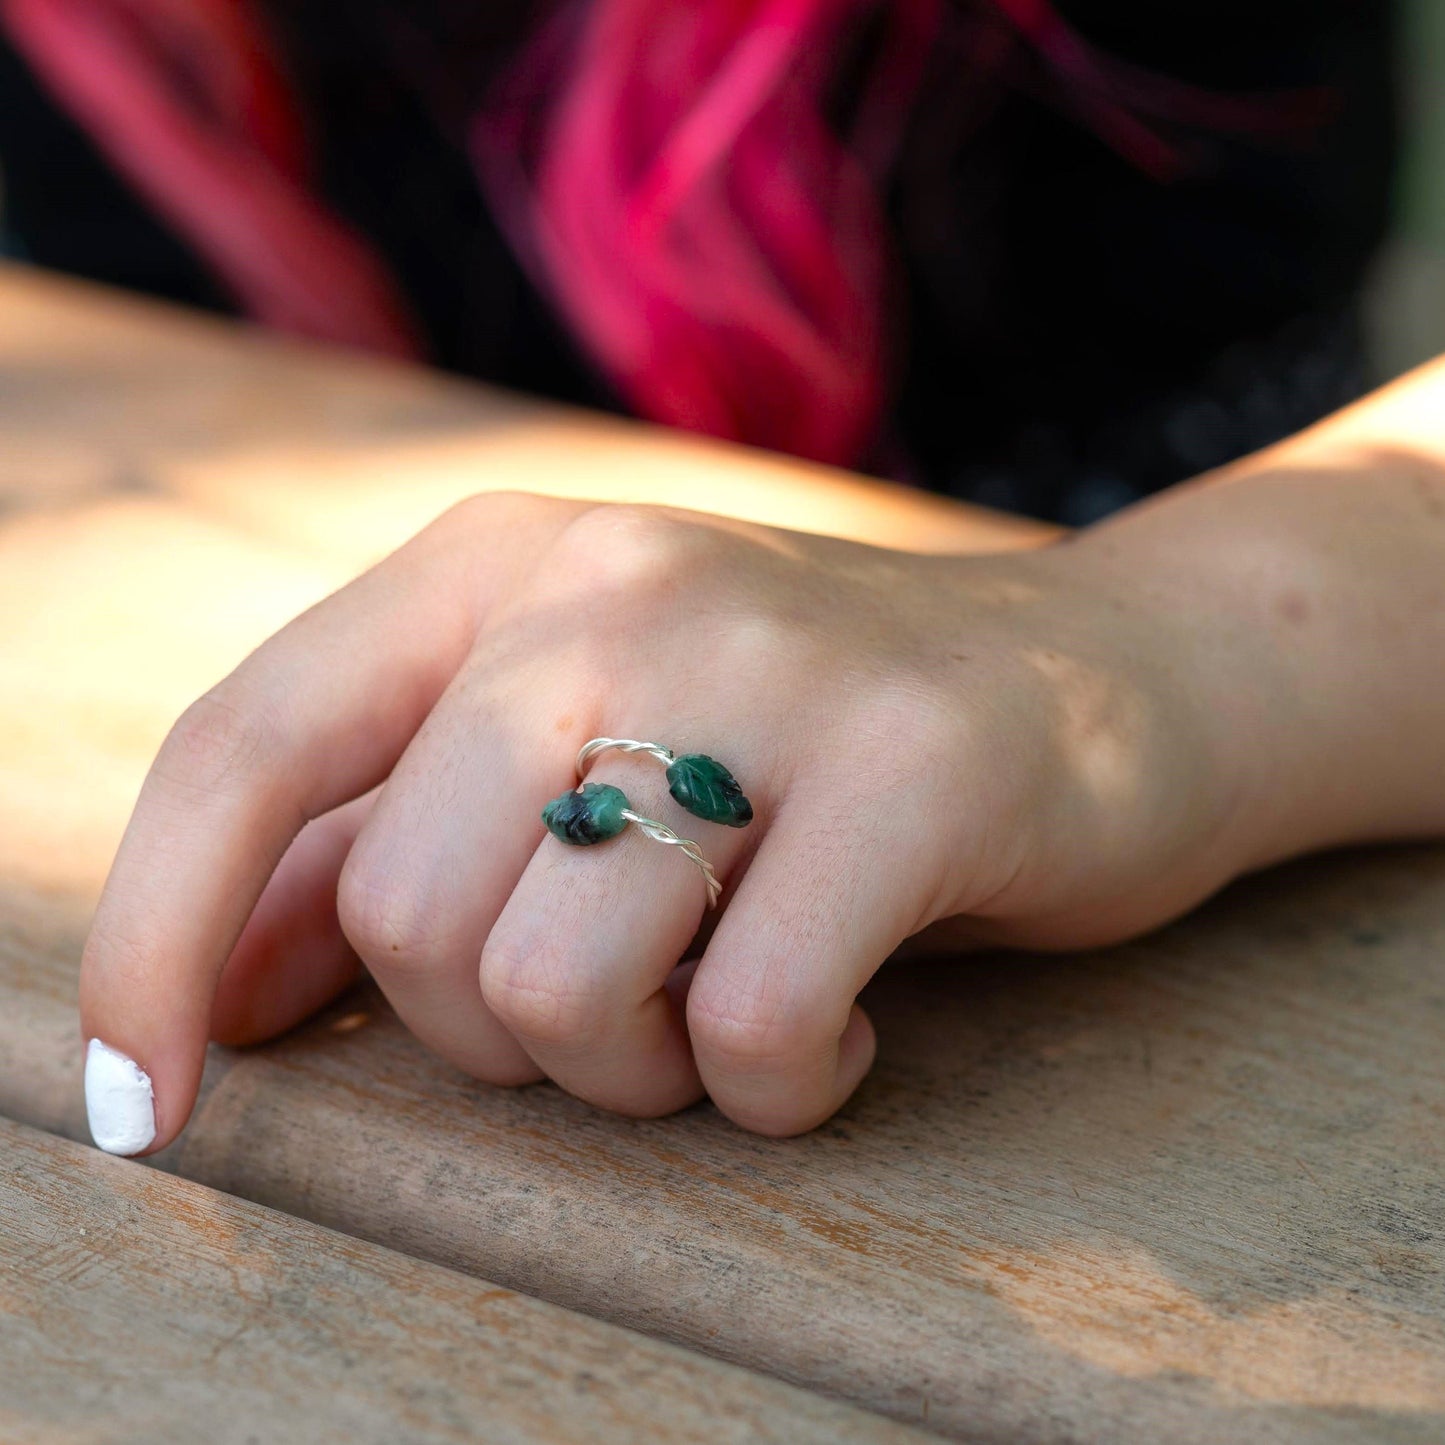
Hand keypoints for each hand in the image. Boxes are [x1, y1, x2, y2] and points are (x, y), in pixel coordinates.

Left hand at [80, 491, 1255, 1152]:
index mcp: (498, 565)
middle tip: (624, 1010)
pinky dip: (776, 1085)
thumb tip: (218, 999)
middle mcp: (612, 582)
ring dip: (633, 1072)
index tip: (154, 1111)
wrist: (1103, 674)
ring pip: (559, 987)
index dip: (156, 943)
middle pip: (410, 916)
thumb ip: (389, 849)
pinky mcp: (918, 763)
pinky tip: (835, 1031)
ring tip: (725, 1013)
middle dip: (497, 1037)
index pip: (247, 749)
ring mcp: (770, 660)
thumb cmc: (800, 746)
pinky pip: (754, 1023)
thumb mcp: (580, 757)